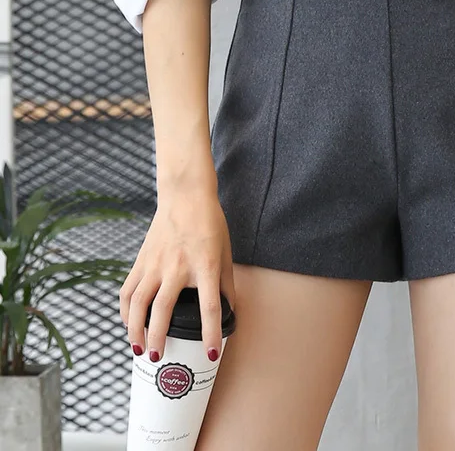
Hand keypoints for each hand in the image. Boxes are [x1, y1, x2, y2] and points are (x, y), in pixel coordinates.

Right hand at [119, 184, 234, 363]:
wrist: (186, 196)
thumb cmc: (210, 223)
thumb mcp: (226, 251)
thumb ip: (227, 282)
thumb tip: (230, 309)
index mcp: (206, 266)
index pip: (210, 307)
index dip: (211, 333)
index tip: (211, 353)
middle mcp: (178, 267)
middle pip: (163, 311)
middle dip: (159, 339)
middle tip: (158, 357)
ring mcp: (156, 263)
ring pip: (139, 304)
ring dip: (136, 330)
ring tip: (138, 348)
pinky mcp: (141, 260)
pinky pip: (128, 290)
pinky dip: (126, 311)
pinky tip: (129, 323)